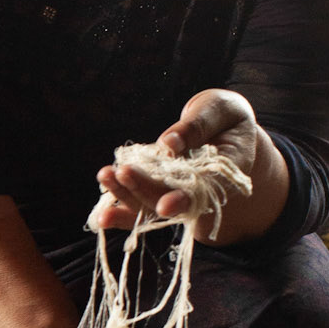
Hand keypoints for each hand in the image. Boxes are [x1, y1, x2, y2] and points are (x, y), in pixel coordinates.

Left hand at [94, 90, 258, 230]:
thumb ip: (198, 125)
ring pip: (152, 205)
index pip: (206, 192)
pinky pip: (141, 205)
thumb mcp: (219, 110)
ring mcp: (178, 195)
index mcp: (227, 174)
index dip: (184, 200)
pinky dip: (121, 211)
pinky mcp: (160, 192)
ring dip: (126, 196)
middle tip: (123, 173)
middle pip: (172, 199)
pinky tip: (102, 217)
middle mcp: (202, 193)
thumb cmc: (225, 116)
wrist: (223, 128)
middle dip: (146, 190)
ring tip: (105, 177)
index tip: (164, 206)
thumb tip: (168, 143)